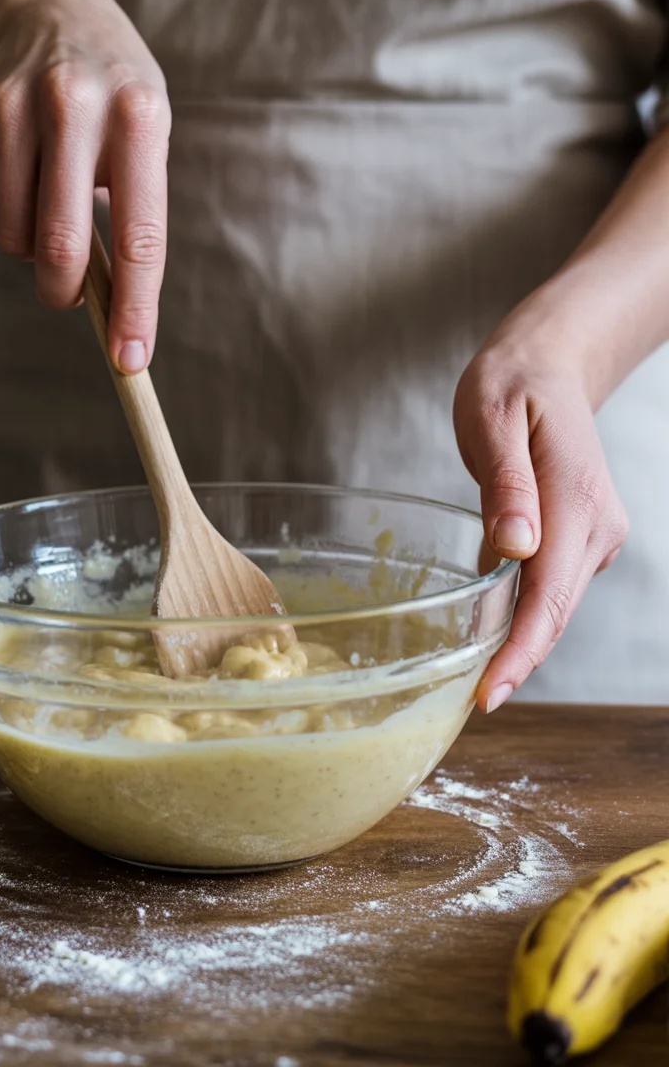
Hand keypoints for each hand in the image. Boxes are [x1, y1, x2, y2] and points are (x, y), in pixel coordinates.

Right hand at [0, 0, 169, 372]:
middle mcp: (74, 106)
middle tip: (72, 298)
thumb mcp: (146, 140)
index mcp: (139, 117)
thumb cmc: (114, 100)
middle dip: (66, 294)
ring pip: (17, 239)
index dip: (136, 309)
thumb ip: (135, 220)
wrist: (47, 16)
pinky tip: (26, 178)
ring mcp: (14, 108)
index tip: (131, 361)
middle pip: (61, 248)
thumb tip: (118, 317)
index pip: (140, 238)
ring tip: (54, 208)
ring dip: (36, 253)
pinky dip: (10, 218)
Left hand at [454, 330, 627, 712]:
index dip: (520, 650)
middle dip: (517, 662)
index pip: (548, 593)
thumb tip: (515, 548)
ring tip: (474, 682)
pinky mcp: (579, 538)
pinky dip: (521, 615)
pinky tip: (491, 638)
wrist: (550, 363)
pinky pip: (548, 587)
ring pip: (553, 605)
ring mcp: (592, 535)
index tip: (490, 694)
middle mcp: (595, 526)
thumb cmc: (512, 383)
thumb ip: (506, 484)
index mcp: (575, 499)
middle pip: (555, 611)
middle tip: (472, 704)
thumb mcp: (493, 418)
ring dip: (518, 644)